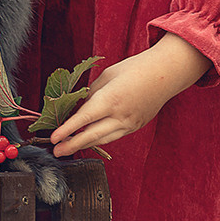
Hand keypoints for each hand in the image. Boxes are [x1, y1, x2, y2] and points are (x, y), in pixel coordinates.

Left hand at [49, 33, 209, 156]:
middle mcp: (121, 115)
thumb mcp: (107, 76)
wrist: (165, 74)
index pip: (83, 118)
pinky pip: (113, 136)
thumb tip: (79, 109)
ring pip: (103, 140)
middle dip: (72, 145)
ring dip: (84, 145)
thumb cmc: (134, 69)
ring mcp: (130, 124)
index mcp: (111, 99)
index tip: (54, 138)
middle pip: (92, 135)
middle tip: (56, 151)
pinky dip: (99, 139)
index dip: (67, 130)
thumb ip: (92, 94)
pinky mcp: (136, 127)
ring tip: (68, 148)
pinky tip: (88, 140)